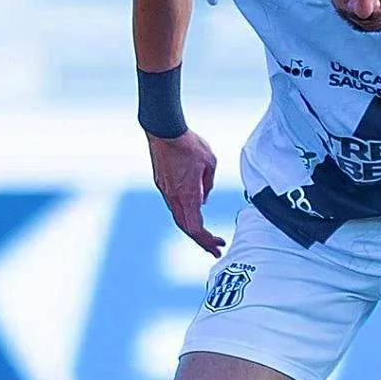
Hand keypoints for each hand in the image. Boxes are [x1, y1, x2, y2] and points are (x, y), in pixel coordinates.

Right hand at [147, 130, 224, 256]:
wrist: (165, 131)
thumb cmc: (188, 144)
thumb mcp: (210, 163)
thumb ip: (209, 184)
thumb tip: (204, 198)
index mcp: (188, 195)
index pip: (196, 228)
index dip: (207, 240)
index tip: (218, 245)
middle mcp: (174, 197)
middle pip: (186, 227)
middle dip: (202, 240)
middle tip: (214, 248)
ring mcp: (166, 191)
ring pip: (178, 217)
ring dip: (192, 227)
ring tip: (205, 233)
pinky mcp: (162, 183)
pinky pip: (174, 204)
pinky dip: (185, 213)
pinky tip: (194, 209)